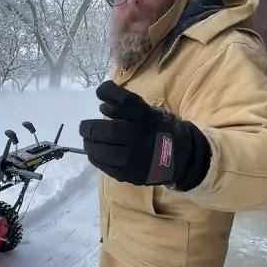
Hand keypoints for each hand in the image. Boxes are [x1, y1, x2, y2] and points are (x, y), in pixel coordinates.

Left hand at [79, 81, 209, 188]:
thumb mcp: (149, 113)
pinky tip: (94, 153)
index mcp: (147, 118)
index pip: (125, 101)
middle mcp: (140, 137)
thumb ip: (125, 110)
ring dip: (89, 144)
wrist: (182, 158)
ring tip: (87, 140)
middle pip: (106, 130)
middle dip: (89, 128)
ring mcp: (134, 158)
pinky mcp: (128, 174)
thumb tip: (101, 106)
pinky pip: (104, 165)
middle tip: (84, 127)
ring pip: (101, 151)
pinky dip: (96, 157)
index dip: (108, 92)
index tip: (99, 92)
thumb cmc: (160, 130)